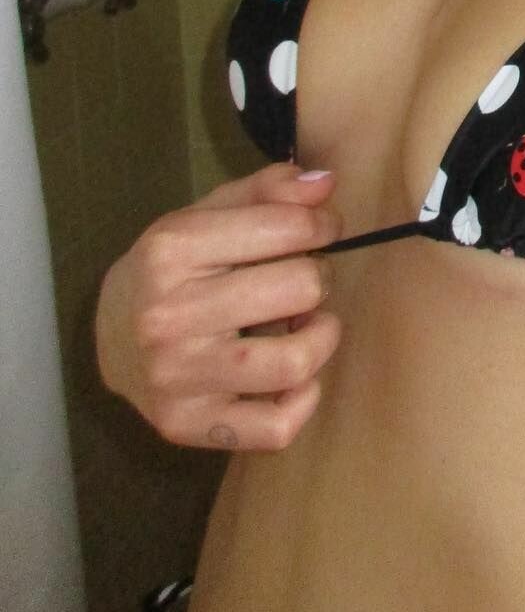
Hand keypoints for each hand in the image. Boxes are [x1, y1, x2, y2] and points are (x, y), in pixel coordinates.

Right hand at [95, 163, 343, 451]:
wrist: (111, 337)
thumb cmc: (173, 269)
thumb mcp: (207, 213)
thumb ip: (268, 191)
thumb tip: (326, 184)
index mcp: (171, 251)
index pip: (286, 228)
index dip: (321, 224)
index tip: (320, 231)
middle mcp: (167, 317)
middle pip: (300, 289)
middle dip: (318, 277)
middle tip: (305, 279)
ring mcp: (176, 378)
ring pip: (295, 362)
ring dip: (321, 336)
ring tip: (305, 323)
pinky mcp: (187, 426)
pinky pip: (276, 427)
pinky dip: (303, 400)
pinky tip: (292, 376)